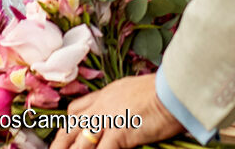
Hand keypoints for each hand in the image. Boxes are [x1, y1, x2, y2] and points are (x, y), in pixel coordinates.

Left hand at [50, 74, 182, 148]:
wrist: (174, 92)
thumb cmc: (164, 92)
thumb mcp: (135, 92)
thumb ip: (123, 104)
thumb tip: (123, 116)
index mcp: (106, 94)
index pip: (77, 108)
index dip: (68, 124)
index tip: (65, 135)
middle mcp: (102, 106)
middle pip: (71, 127)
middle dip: (60, 143)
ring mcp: (107, 119)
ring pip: (79, 143)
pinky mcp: (117, 133)